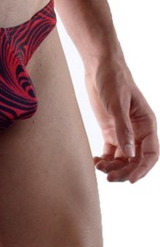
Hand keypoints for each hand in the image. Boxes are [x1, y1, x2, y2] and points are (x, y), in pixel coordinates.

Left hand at [85, 57, 157, 182]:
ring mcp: (124, 131)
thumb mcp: (117, 104)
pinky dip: (104, 160)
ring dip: (113, 167)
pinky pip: (111, 151)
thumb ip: (123, 129)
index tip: (131, 180)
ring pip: (123, 158)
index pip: (151, 154)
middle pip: (136, 160)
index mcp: (147, 124)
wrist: (99, 66)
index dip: (143, 169)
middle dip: (125, 171)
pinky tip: (95, 162)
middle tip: (109, 178)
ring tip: (99, 168)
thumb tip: (129, 154)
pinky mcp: (110, 130)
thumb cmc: (113, 80)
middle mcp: (138, 131)